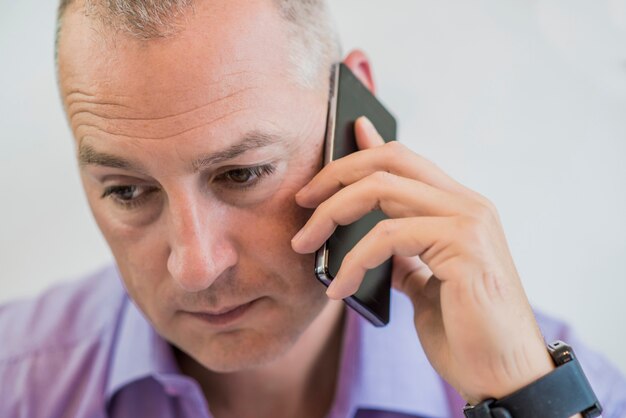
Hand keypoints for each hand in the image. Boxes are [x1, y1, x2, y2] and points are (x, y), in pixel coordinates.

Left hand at [291, 117, 554, 403]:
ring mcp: (468, 220)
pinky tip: (340, 289)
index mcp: (460, 209)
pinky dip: (353, 261)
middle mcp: (467, 204)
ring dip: (331, 215)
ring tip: (305, 246)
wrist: (505, 375)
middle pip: (389, 161)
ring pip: (381, 189)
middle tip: (301, 202)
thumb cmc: (465, 331)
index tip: (341, 136)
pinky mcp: (463, 244)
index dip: (369, 144)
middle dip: (335, 176)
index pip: (406, 160)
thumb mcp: (424, 284)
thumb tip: (370, 237)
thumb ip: (403, 252)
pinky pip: (388, 236)